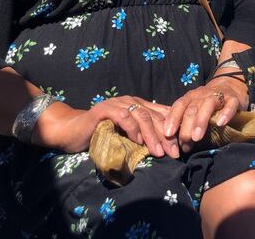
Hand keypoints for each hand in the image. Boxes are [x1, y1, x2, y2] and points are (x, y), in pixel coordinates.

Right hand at [34, 95, 179, 158]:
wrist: (73, 131)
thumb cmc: (102, 135)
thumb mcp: (126, 135)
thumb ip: (142, 134)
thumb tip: (166, 146)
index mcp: (138, 105)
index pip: (160, 114)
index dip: (172, 129)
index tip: (181, 147)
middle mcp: (130, 101)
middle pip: (154, 116)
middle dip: (165, 136)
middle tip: (173, 153)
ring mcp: (118, 103)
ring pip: (141, 116)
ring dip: (151, 135)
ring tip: (158, 152)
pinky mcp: (105, 109)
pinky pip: (123, 116)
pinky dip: (132, 128)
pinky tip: (138, 141)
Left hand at [164, 76, 249, 153]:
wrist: (231, 85)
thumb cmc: (208, 102)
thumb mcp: (195, 107)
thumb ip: (185, 121)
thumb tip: (173, 143)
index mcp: (191, 97)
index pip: (179, 105)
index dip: (172, 119)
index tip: (168, 134)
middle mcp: (202, 94)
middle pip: (192, 109)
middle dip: (186, 127)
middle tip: (184, 144)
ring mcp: (218, 95)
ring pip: (207, 106)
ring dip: (201, 121)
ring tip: (196, 137)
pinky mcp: (233, 99)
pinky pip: (230, 105)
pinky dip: (225, 113)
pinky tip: (221, 124)